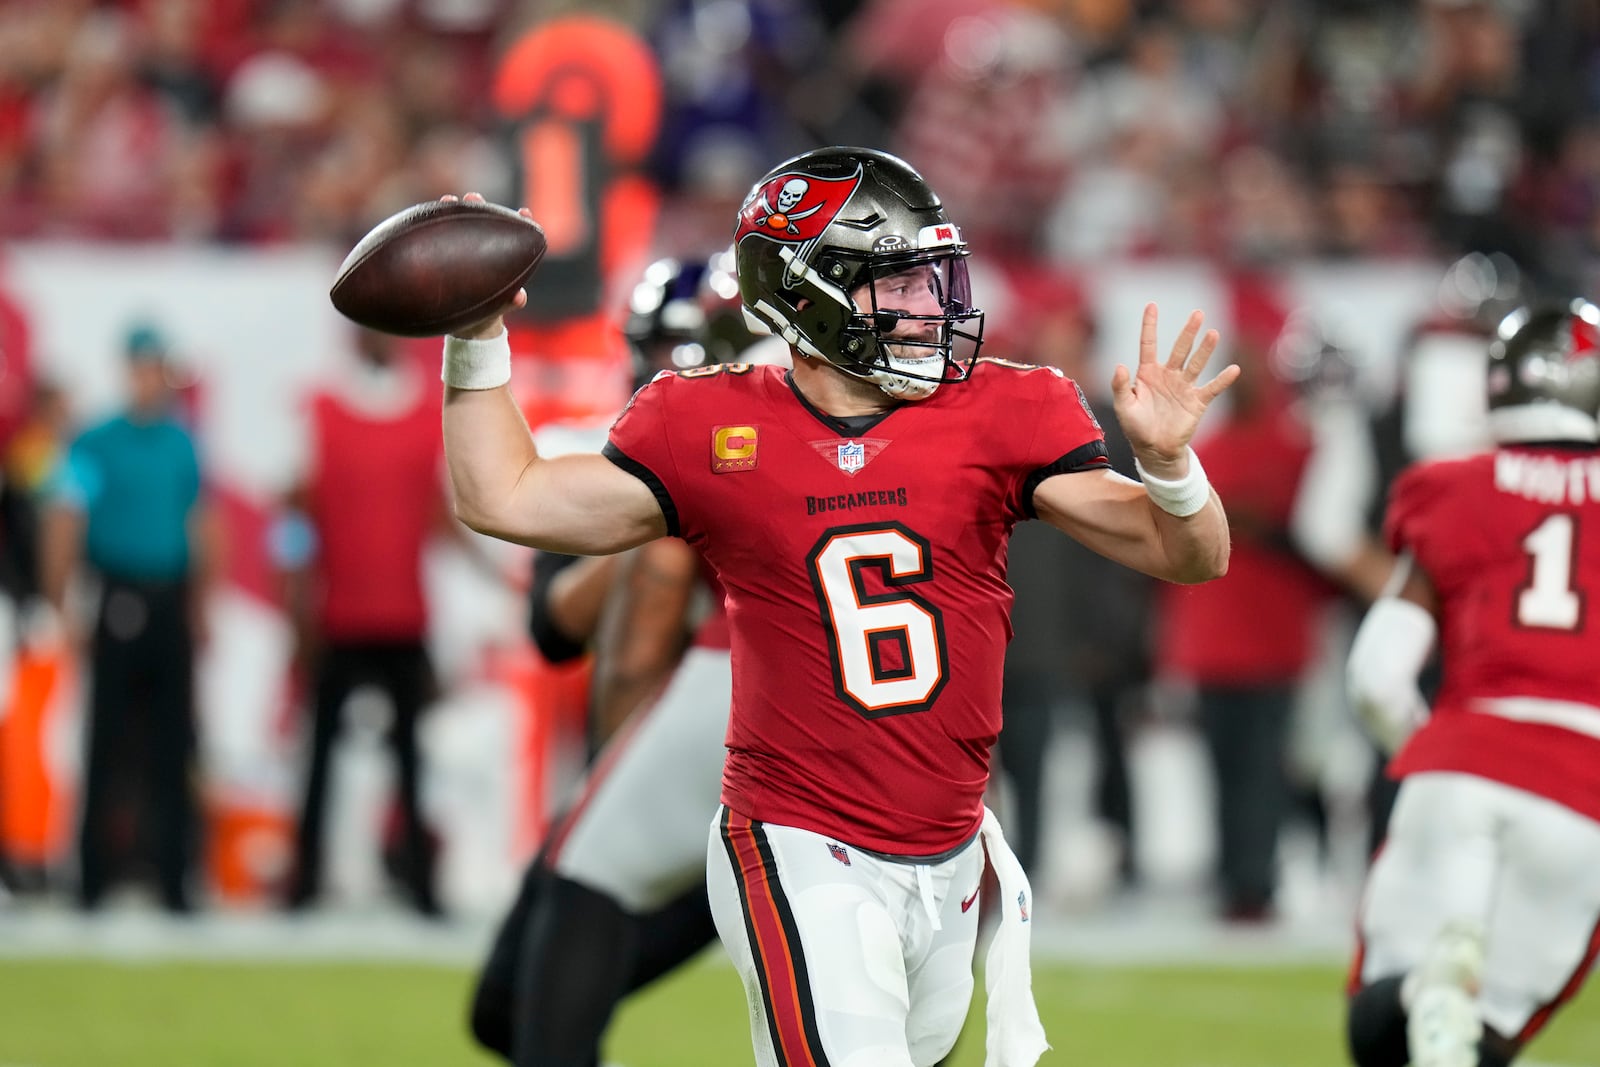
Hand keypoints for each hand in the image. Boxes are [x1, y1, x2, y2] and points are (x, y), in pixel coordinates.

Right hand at [440, 192, 530, 338]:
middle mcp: (483, 247)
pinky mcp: (445, 254)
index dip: (520, 221)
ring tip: (448, 200)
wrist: (469, 325)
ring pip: (459, 225)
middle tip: (473, 197)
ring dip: (454, 210)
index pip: (514, 232)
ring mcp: (463, 249)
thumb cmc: (491, 312)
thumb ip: (511, 302)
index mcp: (502, 255)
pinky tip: (425, 221)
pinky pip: (439, 240)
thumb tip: (520, 297)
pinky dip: (434, 229)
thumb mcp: (502, 306)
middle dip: (480, 205)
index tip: (525, 213)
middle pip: (483, 221)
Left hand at [1111, 304, 1239, 478]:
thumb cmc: (1136, 427)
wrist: (1154, 449)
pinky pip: (1212, 388)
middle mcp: (1168, 375)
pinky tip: (1233, 369)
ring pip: (1197, 363)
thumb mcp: (1123, 407)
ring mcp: (1184, 387)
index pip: (1149, 344)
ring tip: (1213, 333)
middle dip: (1188, 332)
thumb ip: (1119, 386)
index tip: (1152, 305)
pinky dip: (1223, 380)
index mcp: (1147, 373)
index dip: (1150, 326)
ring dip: (1206, 349)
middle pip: (1179, 349)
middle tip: (1197, 313)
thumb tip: (1119, 365)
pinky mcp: (1197, 402)